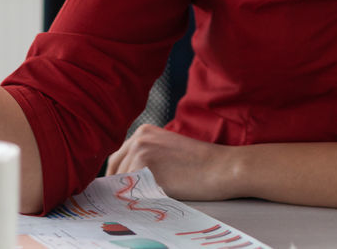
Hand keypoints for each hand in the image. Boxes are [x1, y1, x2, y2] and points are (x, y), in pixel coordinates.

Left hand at [105, 124, 242, 201]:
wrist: (221, 167)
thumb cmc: (201, 164)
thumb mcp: (168, 150)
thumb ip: (146, 157)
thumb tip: (124, 181)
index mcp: (144, 131)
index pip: (117, 158)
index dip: (116, 177)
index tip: (117, 192)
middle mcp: (139, 139)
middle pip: (114, 169)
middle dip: (117, 187)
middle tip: (122, 203)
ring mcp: (141, 153)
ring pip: (120, 183)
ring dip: (126, 195)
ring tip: (140, 205)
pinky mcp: (146, 171)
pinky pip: (130, 192)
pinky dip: (134, 201)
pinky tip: (146, 205)